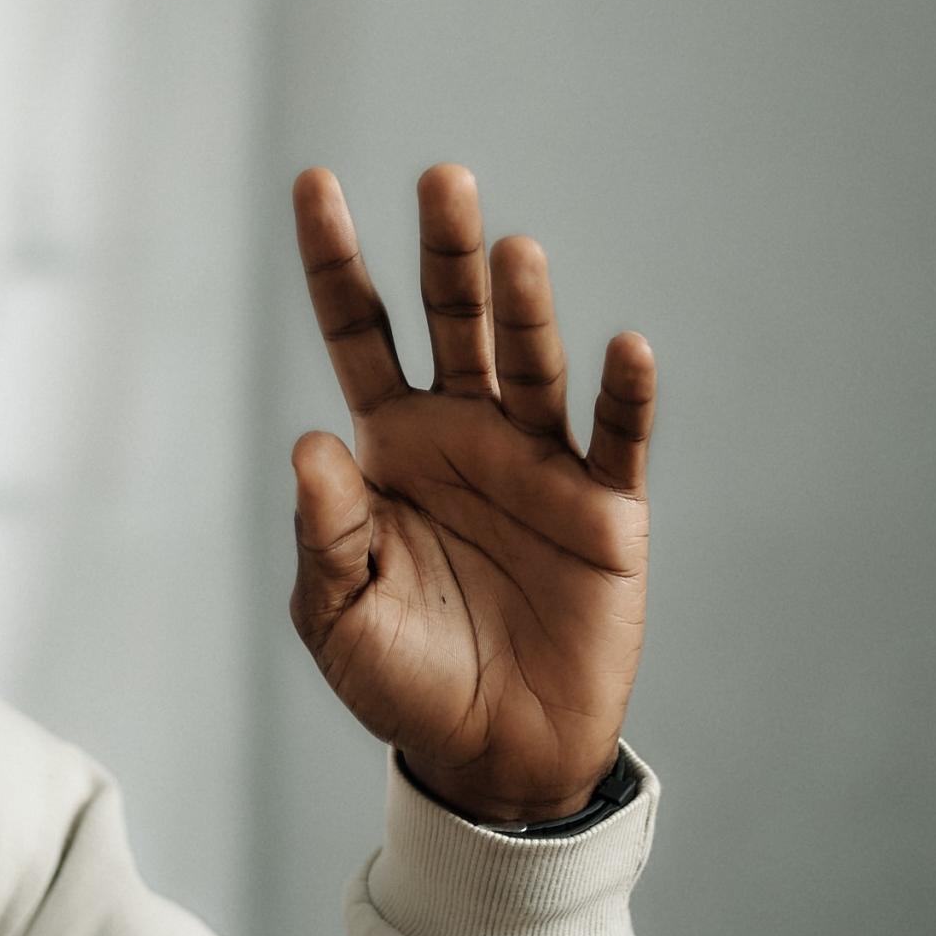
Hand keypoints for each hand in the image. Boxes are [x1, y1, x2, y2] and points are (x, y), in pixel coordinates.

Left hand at [287, 164, 655, 824]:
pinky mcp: (604, 511)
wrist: (494, 756)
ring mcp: (537, 463)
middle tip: (442, 178)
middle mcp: (464, 432)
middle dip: (446, 252)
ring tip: (515, 253)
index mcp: (389, 443)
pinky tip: (625, 348)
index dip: (336, 258)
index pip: (359, 328)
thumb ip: (324, 530)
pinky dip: (624, 394)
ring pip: (531, 364)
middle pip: (452, 321)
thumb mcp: (338, 613)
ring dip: (526, 309)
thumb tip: (310, 441)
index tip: (313, 181)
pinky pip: (616, 440)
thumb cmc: (403, 679)